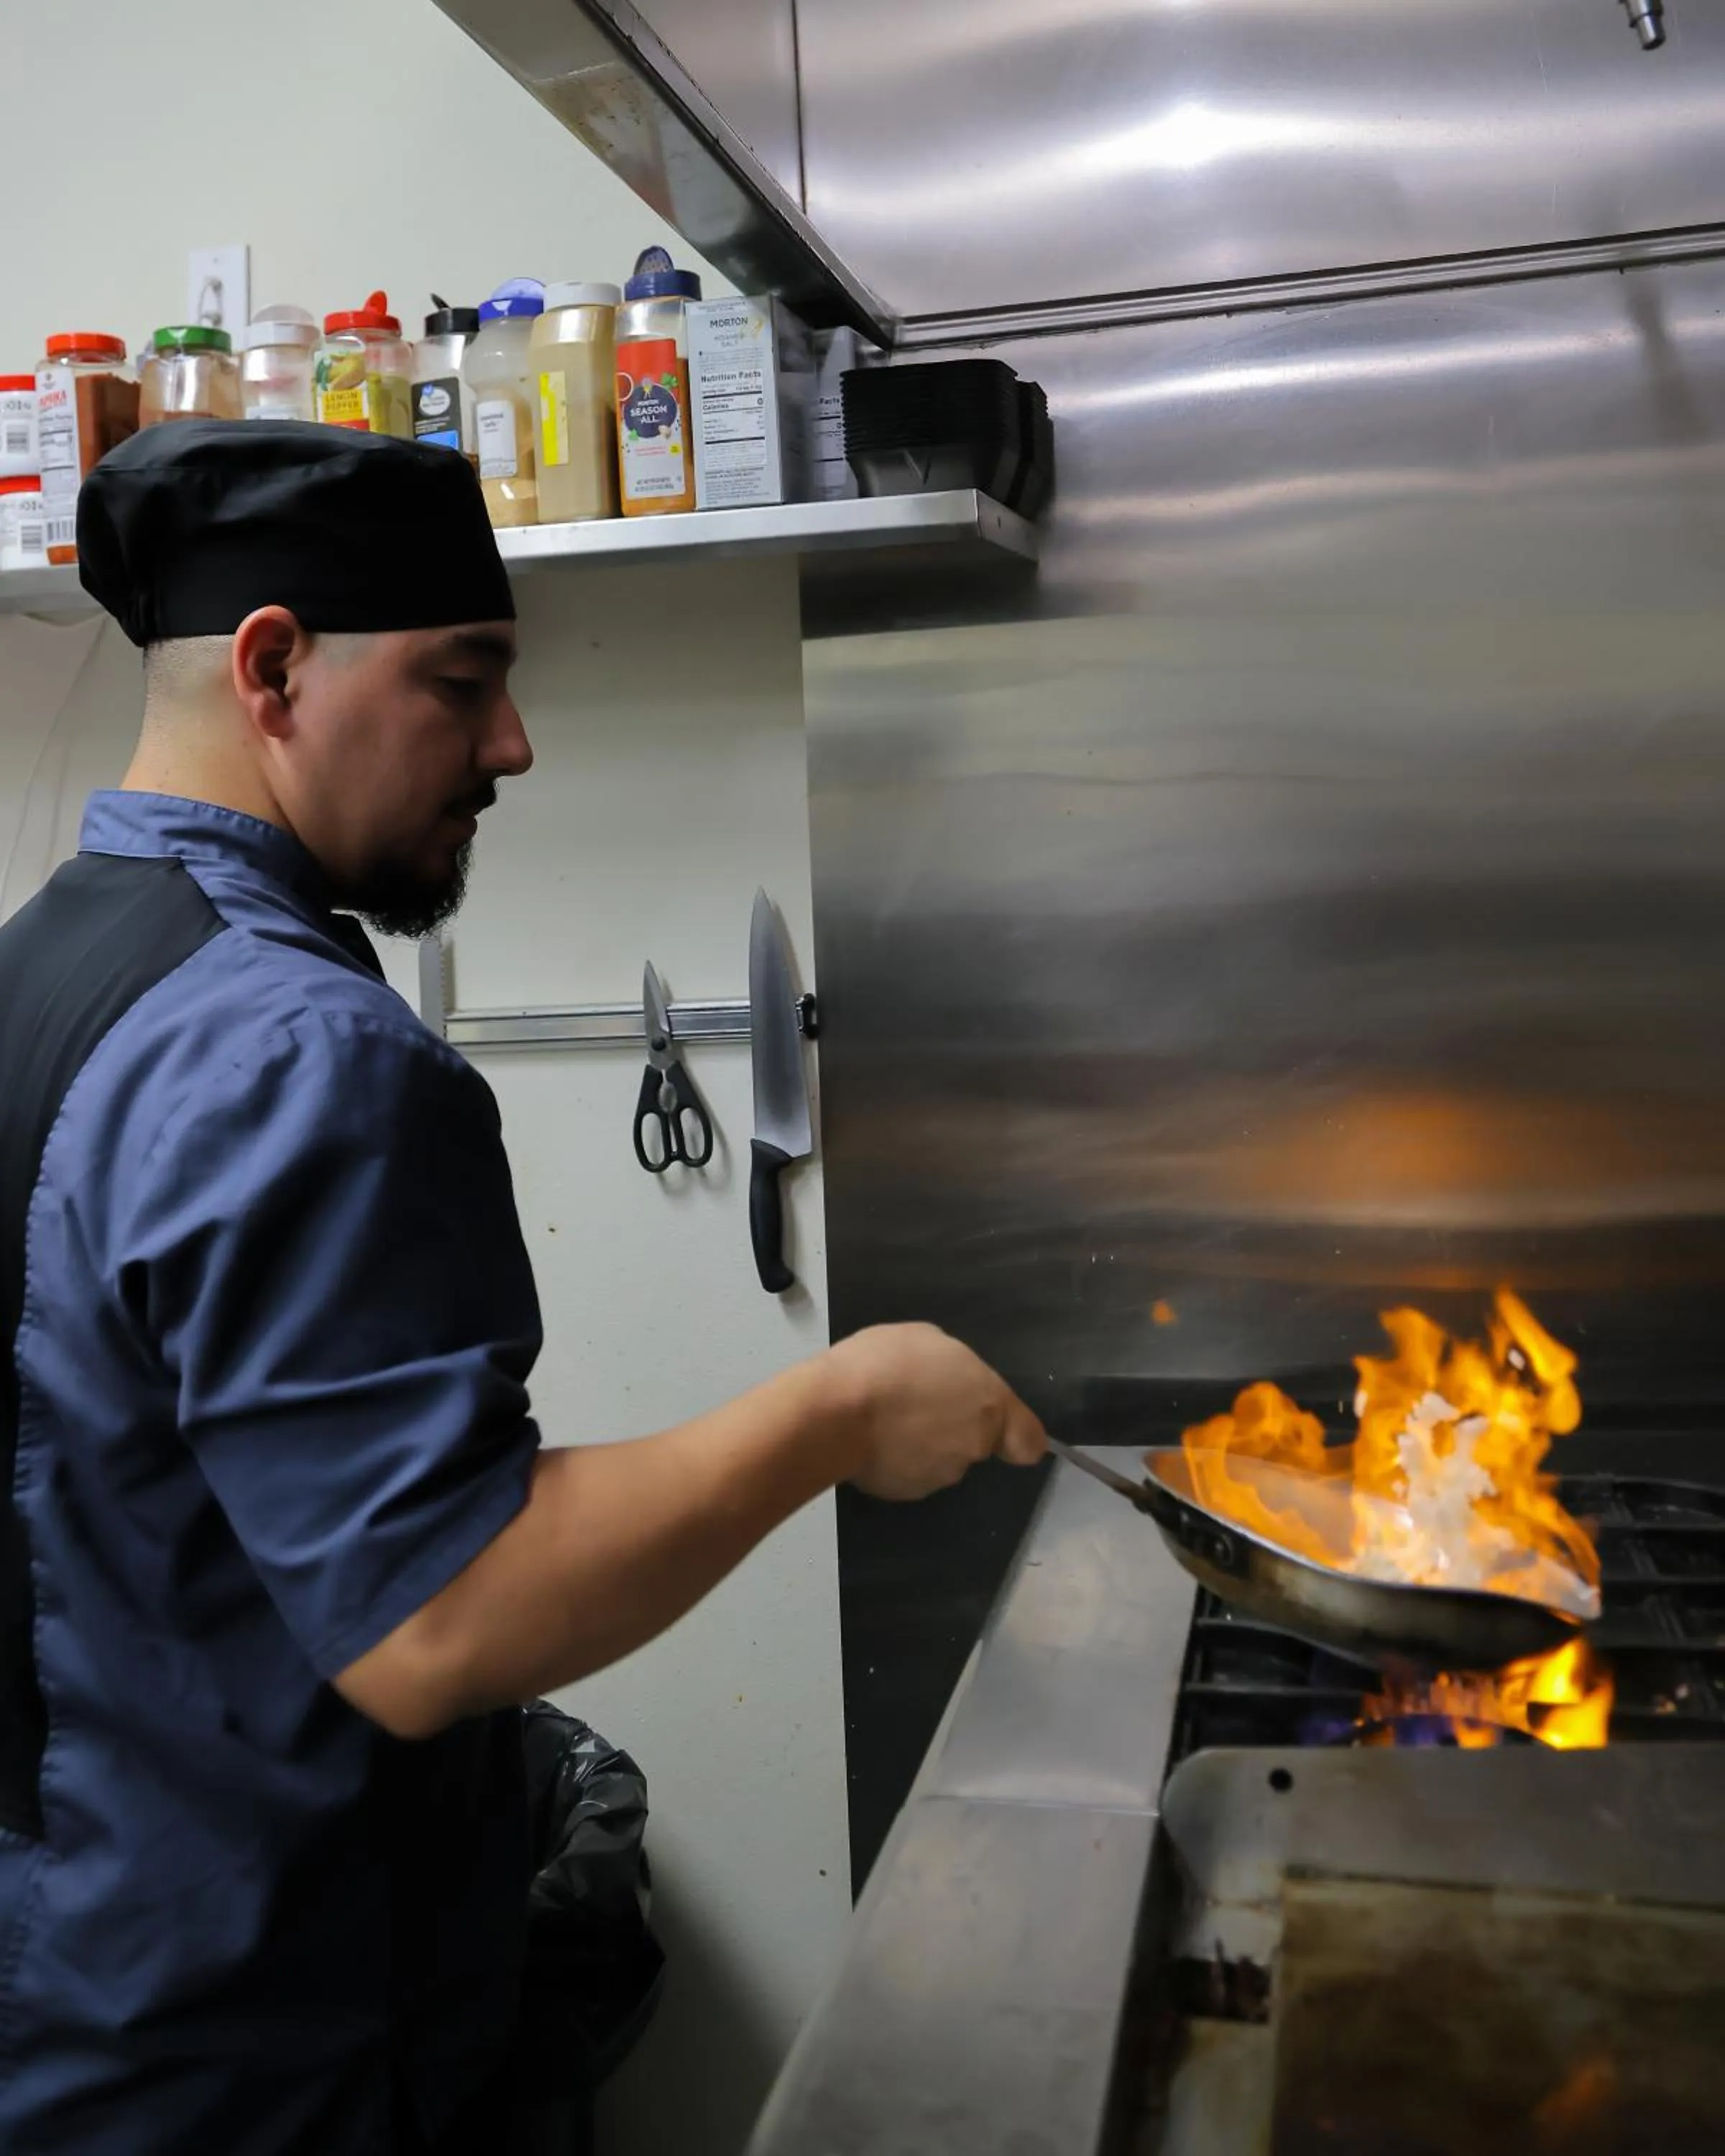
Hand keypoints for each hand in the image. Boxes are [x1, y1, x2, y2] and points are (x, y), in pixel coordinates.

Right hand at [826, 1323, 1046, 1501]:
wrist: (834, 1411)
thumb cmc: (886, 1363)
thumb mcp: (929, 1340)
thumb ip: (955, 1370)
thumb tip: (952, 1387)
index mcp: (989, 1405)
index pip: (1030, 1442)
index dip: (1018, 1437)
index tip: (1000, 1430)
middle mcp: (973, 1446)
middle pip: (977, 1444)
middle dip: (953, 1427)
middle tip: (917, 1403)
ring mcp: (939, 1474)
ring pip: (942, 1459)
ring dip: (924, 1443)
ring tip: (886, 1418)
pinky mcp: (905, 1492)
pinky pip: (909, 1472)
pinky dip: (897, 1460)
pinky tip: (872, 1439)